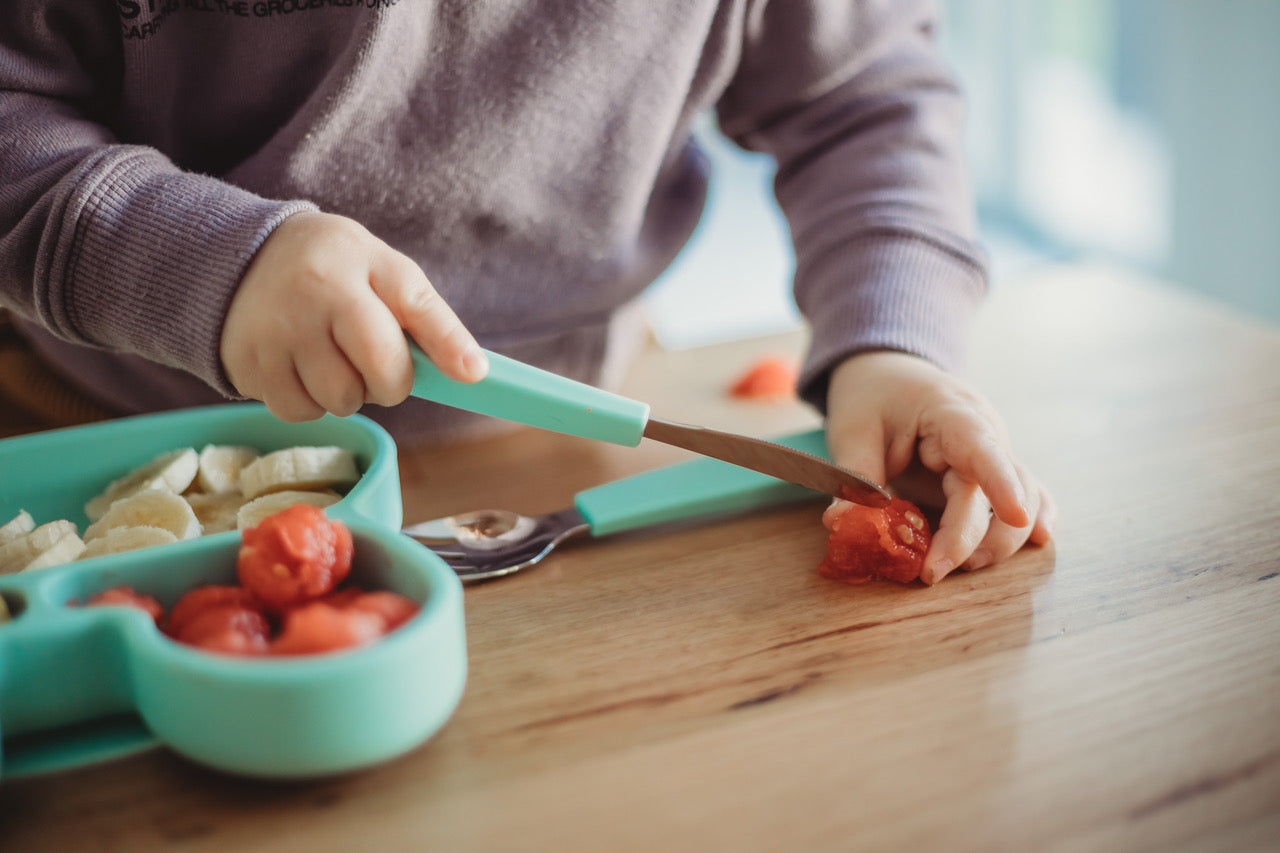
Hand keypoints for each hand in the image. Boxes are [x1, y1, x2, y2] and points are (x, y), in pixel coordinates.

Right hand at [220, 211, 486, 421]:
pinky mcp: (245, 368)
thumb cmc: (336, 267)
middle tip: (374, 355)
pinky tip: (304, 367)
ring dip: (346, 393)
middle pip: (371, 384)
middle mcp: (304, 308)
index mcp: (345, 279)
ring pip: (334, 404)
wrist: (244, 256)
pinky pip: (297, 412)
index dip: (442, 354)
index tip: (472, 374)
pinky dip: (311, 401)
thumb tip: (473, 372)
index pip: (400, 332)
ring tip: (334, 355)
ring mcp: (269, 341)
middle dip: (387, 382)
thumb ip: (431, 318)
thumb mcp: (387, 271)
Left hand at [824, 351, 1054, 583]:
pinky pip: (1025, 493)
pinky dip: (1032, 517)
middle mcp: (985, 433)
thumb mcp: (853, 429)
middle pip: (994, 492)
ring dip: (998, 540)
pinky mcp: (990, 472)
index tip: (1016, 517)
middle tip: (930, 572)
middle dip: (969, 539)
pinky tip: (1041, 538)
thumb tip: (842, 523)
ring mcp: (993, 453)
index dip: (1000, 483)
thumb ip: (854, 477)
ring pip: (1021, 498)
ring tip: (960, 568)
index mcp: (950, 413)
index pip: (982, 448)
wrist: (889, 373)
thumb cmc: (873, 397)